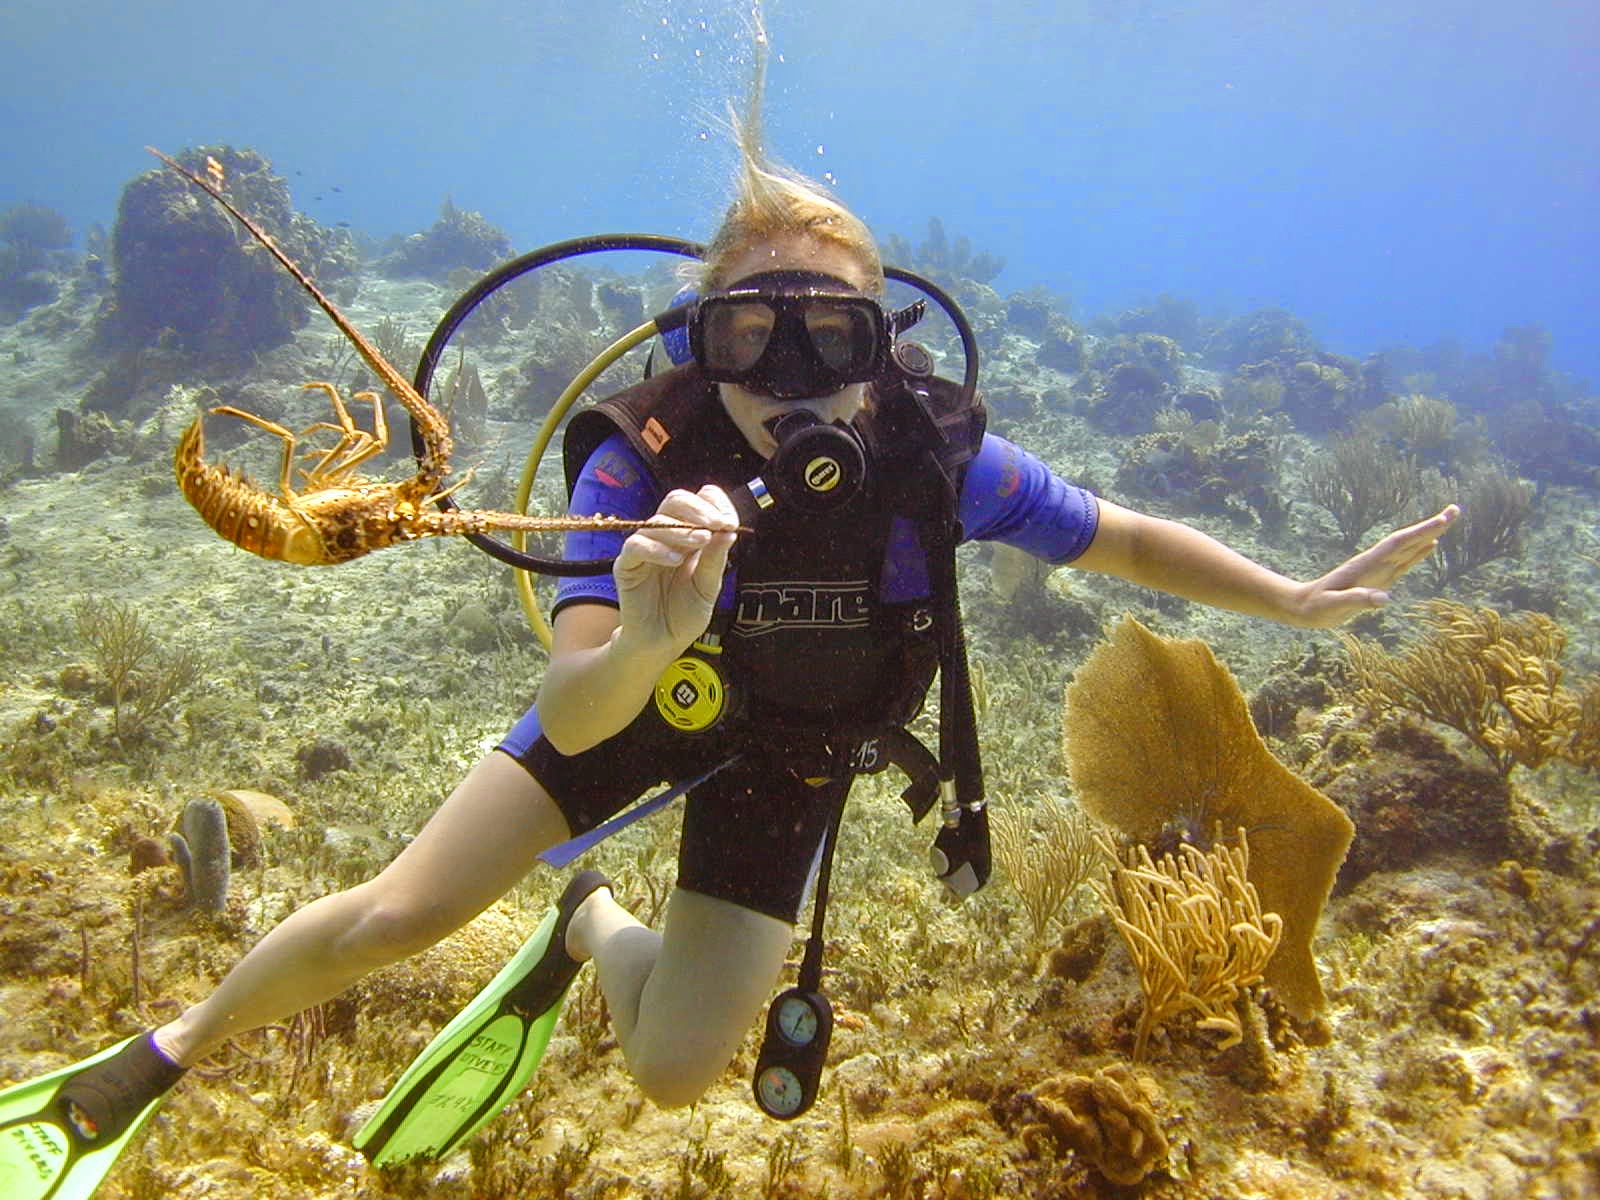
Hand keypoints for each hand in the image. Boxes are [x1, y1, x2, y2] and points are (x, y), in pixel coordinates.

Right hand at [613, 486, 738, 655]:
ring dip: (683, 529)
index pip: (700, 502)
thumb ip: (716, 559)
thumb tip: (729, 531)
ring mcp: (645, 549)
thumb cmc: (684, 615)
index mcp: (689, 537)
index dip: (715, 505)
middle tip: (718, 524)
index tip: (731, 522)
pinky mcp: (627, 565)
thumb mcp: (708, 588)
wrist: (662, 643)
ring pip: (657, 521)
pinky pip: (636, 545)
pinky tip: (675, 560)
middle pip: (676, 501)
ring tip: (701, 541)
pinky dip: (657, 548)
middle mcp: (667, 537)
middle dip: (699, 509)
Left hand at [1295, 504, 1459, 626]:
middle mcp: (1375, 563)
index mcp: (1366, 565)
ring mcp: (1378, 570)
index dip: (1420, 532)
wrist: (1303, 606)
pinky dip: (1418, 553)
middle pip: (1408, 540)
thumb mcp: (1333, 606)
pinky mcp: (1379, 579)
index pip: (1398, 544)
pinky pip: (1403, 563)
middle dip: (1431, 526)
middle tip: (1456, 510)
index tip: (1442, 520)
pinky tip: (1430, 545)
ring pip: (1408, 548)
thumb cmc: (1316, 607)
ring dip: (1428, 534)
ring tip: (1448, 520)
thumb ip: (1356, 600)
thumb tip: (1385, 598)